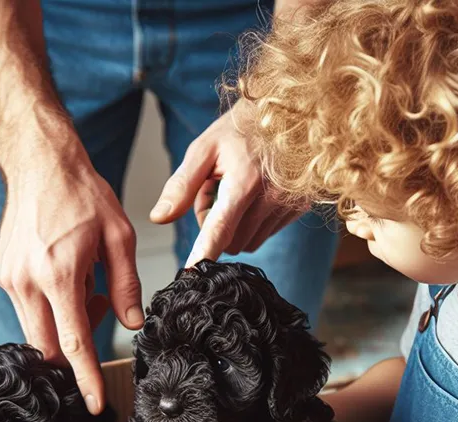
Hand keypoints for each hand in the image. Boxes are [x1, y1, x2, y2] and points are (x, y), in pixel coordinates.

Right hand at [0, 134, 143, 413]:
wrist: (39, 164)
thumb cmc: (83, 195)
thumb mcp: (119, 237)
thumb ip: (128, 285)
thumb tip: (131, 324)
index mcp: (58, 274)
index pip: (73, 343)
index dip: (85, 377)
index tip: (94, 403)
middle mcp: (26, 282)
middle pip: (49, 348)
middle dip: (76, 352)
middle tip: (102, 310)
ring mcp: (9, 279)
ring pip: (37, 332)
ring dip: (66, 327)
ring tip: (91, 286)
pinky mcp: (3, 274)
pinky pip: (29, 311)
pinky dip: (54, 311)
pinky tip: (72, 280)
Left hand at [150, 101, 302, 266]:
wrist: (290, 112)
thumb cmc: (241, 128)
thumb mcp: (205, 148)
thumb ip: (182, 185)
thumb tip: (159, 217)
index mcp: (244, 181)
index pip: (220, 229)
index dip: (204, 253)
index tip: (194, 274)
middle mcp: (270, 198)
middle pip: (231, 241)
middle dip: (217, 229)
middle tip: (214, 195)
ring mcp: (288, 205)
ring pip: (248, 241)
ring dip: (236, 227)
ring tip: (237, 192)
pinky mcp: (299, 209)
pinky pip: (266, 233)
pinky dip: (254, 223)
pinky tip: (256, 195)